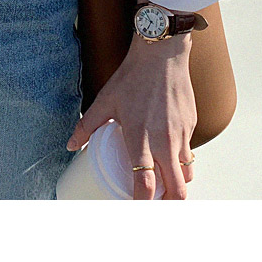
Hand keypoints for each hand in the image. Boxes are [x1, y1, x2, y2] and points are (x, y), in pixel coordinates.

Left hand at [69, 27, 196, 196]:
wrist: (163, 52)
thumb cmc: (134, 76)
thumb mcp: (105, 101)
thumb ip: (87, 126)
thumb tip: (71, 145)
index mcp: (140, 139)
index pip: (146, 185)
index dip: (141, 204)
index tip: (135, 209)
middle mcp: (164, 141)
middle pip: (176, 190)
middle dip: (167, 204)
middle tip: (155, 206)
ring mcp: (181, 135)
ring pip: (186, 175)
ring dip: (177, 185)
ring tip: (165, 188)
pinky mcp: (191, 126)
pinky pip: (188, 154)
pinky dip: (181, 163)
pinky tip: (170, 160)